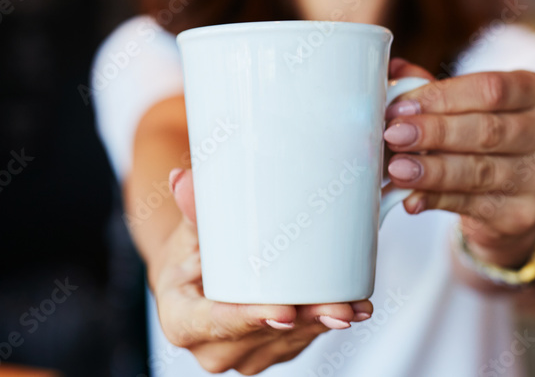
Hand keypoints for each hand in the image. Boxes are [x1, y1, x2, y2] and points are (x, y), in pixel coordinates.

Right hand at [149, 168, 372, 374]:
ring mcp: (242, 354)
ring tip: (353, 305)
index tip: (284, 311)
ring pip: (286, 342)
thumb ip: (191, 210)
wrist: (191, 280)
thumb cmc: (187, 255)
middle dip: (303, 323)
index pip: (215, 324)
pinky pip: (298, 342)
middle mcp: (211, 348)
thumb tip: (182, 179)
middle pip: (261, 337)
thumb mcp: (186, 232)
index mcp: (181, 321)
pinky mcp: (267, 352)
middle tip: (338, 306)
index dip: (250, 320)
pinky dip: (323, 326)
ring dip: (321, 325)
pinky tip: (353, 310)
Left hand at [383, 59, 534, 267]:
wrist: (507, 194)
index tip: (402, 106)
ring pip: (479, 171)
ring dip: (431, 170)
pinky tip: (411, 197)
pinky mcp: (523, 213)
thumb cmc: (482, 134)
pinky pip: (471, 205)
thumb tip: (395, 70)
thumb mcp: (467, 104)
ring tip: (397, 168)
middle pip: (487, 131)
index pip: (491, 89)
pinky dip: (435, 200)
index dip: (442, 97)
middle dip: (434, 132)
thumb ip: (434, 89)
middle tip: (394, 135)